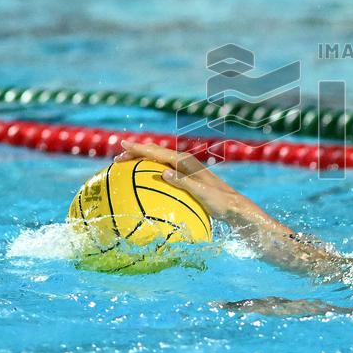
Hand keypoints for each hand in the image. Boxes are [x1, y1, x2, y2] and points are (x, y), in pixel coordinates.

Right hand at [114, 140, 258, 222]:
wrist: (234, 207)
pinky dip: (151, 173)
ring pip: (159, 161)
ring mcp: (185, 171)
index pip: (158, 152)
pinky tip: (144, 185)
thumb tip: (163, 172)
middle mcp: (184, 163)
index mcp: (186, 163)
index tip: (123, 145)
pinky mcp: (186, 180)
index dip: (140, 148)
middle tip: (118, 158)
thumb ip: (184, 182)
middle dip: (137, 153)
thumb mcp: (202, 193)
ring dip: (143, 162)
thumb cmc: (220, 201)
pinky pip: (164, 172)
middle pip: (156, 153)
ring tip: (126, 166)